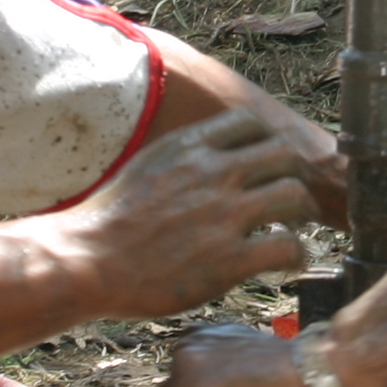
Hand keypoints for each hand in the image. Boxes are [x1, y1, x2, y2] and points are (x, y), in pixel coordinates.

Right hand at [42, 110, 312, 320]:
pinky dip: (297, 255)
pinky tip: (287, 264)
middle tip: (290, 199)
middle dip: (294, 175)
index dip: (266, 144)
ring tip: (293, 229)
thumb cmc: (106, 221)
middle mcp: (211, 173)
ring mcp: (223, 215)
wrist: (84, 261)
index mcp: (188, 148)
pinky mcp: (229, 260)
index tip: (268, 166)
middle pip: (284, 154)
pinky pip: (288, 246)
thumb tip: (207, 154)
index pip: (250, 123)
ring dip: (302, 213)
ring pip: (295, 195)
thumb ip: (182, 157)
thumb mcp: (145, 165)